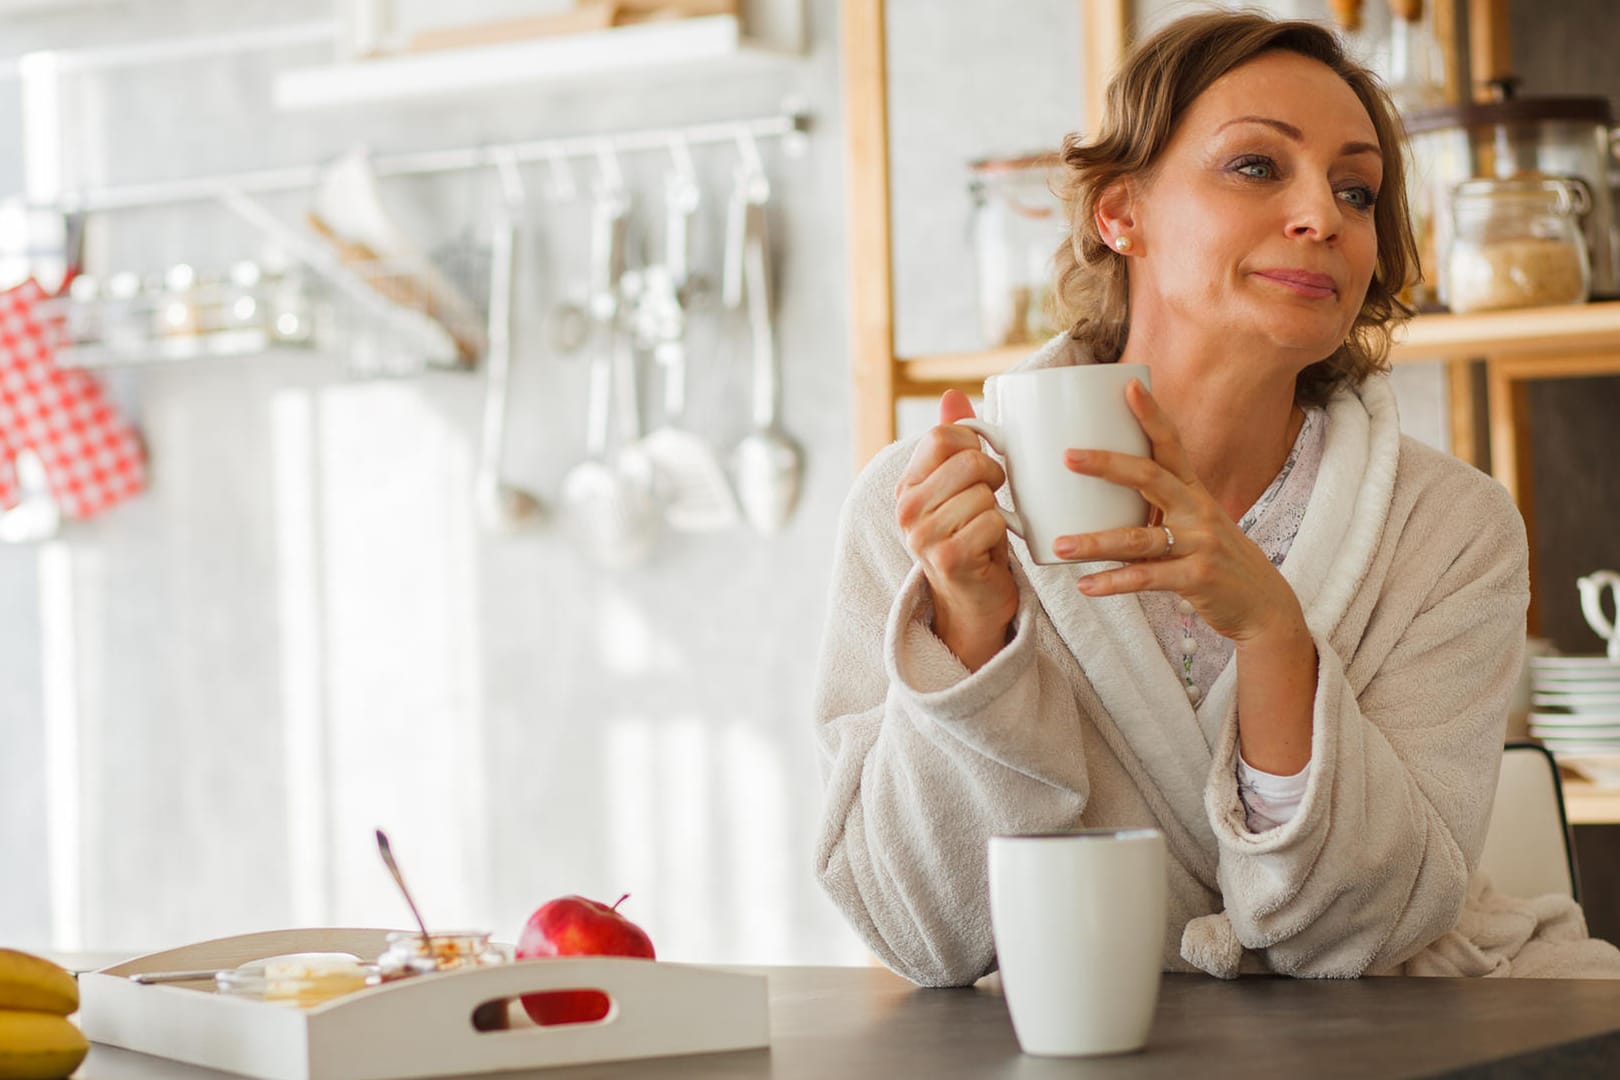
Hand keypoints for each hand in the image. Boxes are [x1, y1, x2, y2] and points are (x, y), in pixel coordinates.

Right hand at [895, 390, 1017, 670]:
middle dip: (993, 478)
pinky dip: (1002, 535)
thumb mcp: (960, 487)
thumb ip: (955, 443)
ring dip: (998, 511)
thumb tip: (953, 395)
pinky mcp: (946, 558)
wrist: (972, 602)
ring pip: (984, 494)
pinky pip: (992, 523)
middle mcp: (906, 508)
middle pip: (969, 461)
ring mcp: (922, 535)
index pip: (945, 436)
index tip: (980, 470)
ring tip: (987, 530)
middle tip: (990, 502)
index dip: (976, 446)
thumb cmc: (972, 538)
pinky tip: (990, 550)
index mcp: (908, 484)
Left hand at [1054, 381, 1303, 644]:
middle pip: (1150, 477)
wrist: (1264, 604)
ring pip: (1139, 538)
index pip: (1172, 444)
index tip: (1128, 385)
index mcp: (1194, 491)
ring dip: (1095, 542)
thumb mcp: (1195, 524)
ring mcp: (1200, 544)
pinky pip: (1148, 578)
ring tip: (1059, 545)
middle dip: (1107, 464)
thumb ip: (1158, 508)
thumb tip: (1101, 495)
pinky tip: (1085, 585)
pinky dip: (1114, 582)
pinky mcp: (1199, 578)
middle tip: (1068, 456)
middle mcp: (1198, 510)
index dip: (1152, 415)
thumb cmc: (1216, 560)